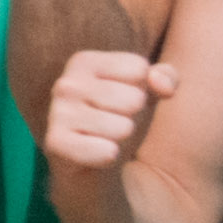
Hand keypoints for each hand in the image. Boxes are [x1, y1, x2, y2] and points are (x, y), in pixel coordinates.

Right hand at [41, 45, 161, 187]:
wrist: (89, 161)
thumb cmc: (120, 117)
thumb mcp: (147, 90)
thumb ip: (165, 77)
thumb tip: (162, 85)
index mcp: (84, 62)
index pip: (139, 69)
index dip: (143, 89)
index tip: (125, 99)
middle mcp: (67, 83)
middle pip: (134, 99)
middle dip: (134, 116)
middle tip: (115, 123)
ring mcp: (58, 113)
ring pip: (123, 128)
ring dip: (122, 139)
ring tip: (106, 138)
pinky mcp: (56, 143)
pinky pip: (105, 151)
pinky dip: (109, 156)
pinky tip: (98, 154)